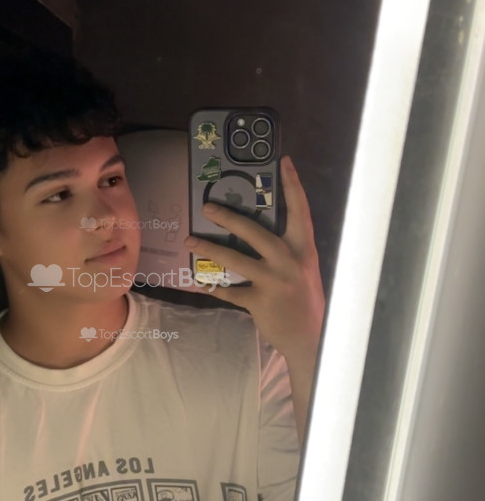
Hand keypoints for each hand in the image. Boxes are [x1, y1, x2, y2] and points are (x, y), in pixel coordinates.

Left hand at [184, 156, 324, 367]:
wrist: (310, 338)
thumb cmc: (305, 299)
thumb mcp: (303, 269)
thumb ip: (287, 250)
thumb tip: (256, 229)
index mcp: (304, 249)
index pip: (300, 210)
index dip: (293, 185)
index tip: (285, 161)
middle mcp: (290, 262)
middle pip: (256, 232)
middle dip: (229, 218)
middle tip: (207, 207)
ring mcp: (275, 282)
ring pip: (236, 260)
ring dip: (209, 249)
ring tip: (190, 240)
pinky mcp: (260, 302)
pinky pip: (230, 292)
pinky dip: (214, 287)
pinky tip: (200, 282)